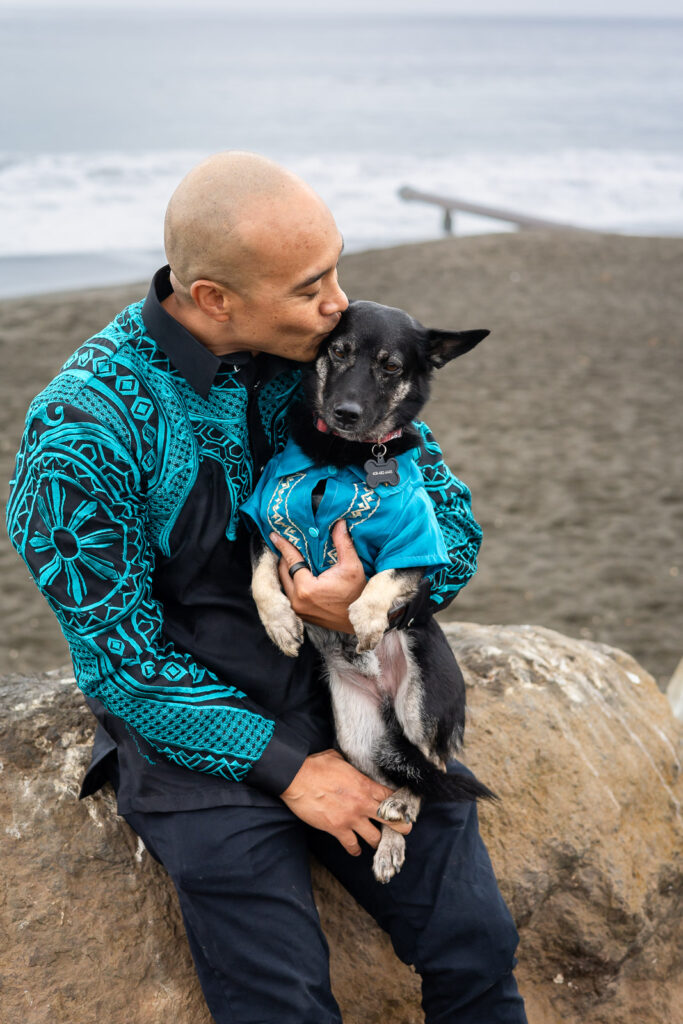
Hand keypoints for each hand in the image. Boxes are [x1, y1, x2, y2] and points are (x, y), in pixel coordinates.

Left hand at [271, 520, 365, 632]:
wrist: (359, 621)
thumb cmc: (357, 594)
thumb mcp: (352, 566)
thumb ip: (343, 543)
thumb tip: (339, 523)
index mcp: (306, 588)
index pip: (290, 561)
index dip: (283, 545)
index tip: (274, 535)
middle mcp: (296, 600)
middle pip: (282, 571)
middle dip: (283, 556)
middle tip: (285, 542)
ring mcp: (297, 609)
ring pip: (283, 583)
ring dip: (285, 569)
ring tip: (289, 555)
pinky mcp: (299, 614)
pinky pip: (288, 593)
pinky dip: (289, 581)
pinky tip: (295, 572)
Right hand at [280, 749, 411, 854]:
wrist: (297, 778)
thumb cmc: (316, 765)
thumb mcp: (339, 759)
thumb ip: (351, 767)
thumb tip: (351, 765)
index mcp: (365, 785)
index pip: (391, 796)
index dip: (399, 803)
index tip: (403, 807)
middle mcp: (362, 803)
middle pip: (391, 819)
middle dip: (401, 826)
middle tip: (405, 830)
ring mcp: (350, 818)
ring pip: (374, 837)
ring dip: (376, 840)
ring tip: (377, 842)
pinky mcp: (337, 829)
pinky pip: (352, 845)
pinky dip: (355, 850)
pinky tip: (356, 850)